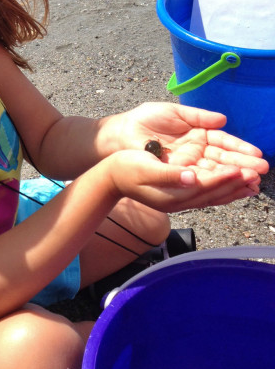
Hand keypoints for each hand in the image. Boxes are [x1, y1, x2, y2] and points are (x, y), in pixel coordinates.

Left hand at [105, 102, 268, 177]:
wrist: (121, 134)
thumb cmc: (145, 119)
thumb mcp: (174, 112)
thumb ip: (198, 116)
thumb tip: (222, 119)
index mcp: (198, 135)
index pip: (223, 143)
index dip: (239, 149)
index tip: (256, 154)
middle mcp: (196, 152)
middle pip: (223, 160)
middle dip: (242, 166)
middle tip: (261, 171)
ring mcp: (187, 164)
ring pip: (214, 172)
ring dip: (233, 178)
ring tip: (252, 183)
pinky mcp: (177, 175)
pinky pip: (198, 181)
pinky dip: (214, 185)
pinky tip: (231, 189)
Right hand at [107, 148, 261, 213]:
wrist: (110, 179)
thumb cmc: (125, 169)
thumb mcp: (144, 168)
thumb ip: (169, 174)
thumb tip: (191, 176)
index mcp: (172, 194)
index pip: (204, 186)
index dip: (223, 177)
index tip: (240, 169)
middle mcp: (179, 199)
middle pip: (213, 193)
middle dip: (236, 184)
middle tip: (257, 175)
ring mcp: (180, 199)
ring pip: (213, 195)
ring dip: (234, 189)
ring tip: (254, 183)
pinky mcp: (179, 194)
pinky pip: (207, 194)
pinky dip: (223, 189)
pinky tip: (233, 185)